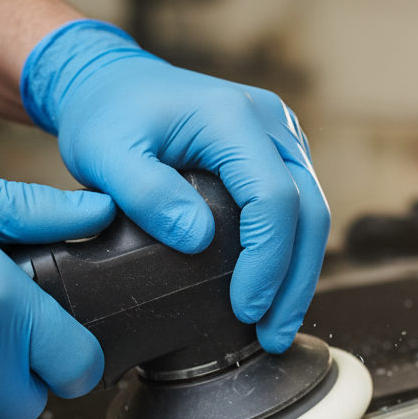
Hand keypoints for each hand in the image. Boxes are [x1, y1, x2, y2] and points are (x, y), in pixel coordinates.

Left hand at [20, 20, 330, 353]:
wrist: (111, 83)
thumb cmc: (106, 116)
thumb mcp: (104, 154)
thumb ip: (146, 194)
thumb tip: (197, 239)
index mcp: (231, 118)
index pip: (273, 199)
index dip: (266, 261)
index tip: (244, 308)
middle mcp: (269, 123)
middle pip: (309, 210)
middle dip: (294, 282)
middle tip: (273, 335)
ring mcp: (280, 138)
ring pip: (313, 213)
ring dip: (300, 275)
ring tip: (276, 327)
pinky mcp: (276, 156)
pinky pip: (300, 210)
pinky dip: (292, 255)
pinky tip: (274, 293)